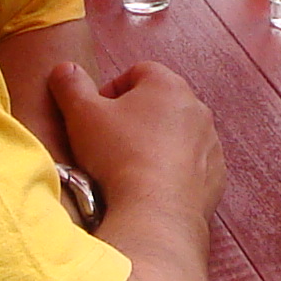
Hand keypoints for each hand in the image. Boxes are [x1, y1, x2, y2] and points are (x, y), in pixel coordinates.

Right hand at [49, 58, 225, 234]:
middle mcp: (196, 108)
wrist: (155, 212)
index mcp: (167, 85)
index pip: (138, 72)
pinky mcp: (215, 174)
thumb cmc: (119, 156)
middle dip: (135, 117)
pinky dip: (174, 170)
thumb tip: (65, 69)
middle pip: (160, 103)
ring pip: (178, 134)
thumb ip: (71, 85)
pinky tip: (151, 186)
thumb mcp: (81, 114)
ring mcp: (210, 142)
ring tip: (130, 167)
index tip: (97, 114)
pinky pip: (192, 165)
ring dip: (156, 144)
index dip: (113, 89)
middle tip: (110, 141)